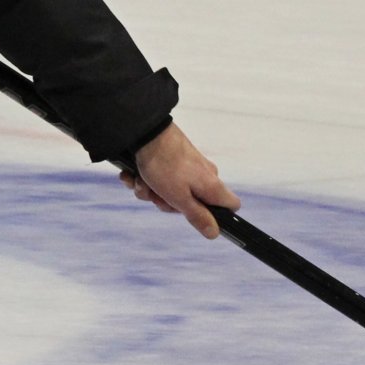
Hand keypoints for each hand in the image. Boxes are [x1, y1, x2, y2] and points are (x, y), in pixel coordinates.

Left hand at [120, 121, 239, 239]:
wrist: (145, 131)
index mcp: (212, 186)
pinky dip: (145, 178)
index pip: (230, 205)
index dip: (217, 216)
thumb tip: (215, 233)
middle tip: (156, 195)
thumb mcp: (179, 198)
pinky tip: (134, 174)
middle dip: (167, 203)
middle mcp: (204, 176)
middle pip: (193, 204)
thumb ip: (197, 216)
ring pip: (171, 191)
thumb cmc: (164, 165)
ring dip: (150, 190)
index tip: (196, 216)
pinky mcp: (172, 159)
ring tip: (141, 181)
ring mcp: (188, 167)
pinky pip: (161, 177)